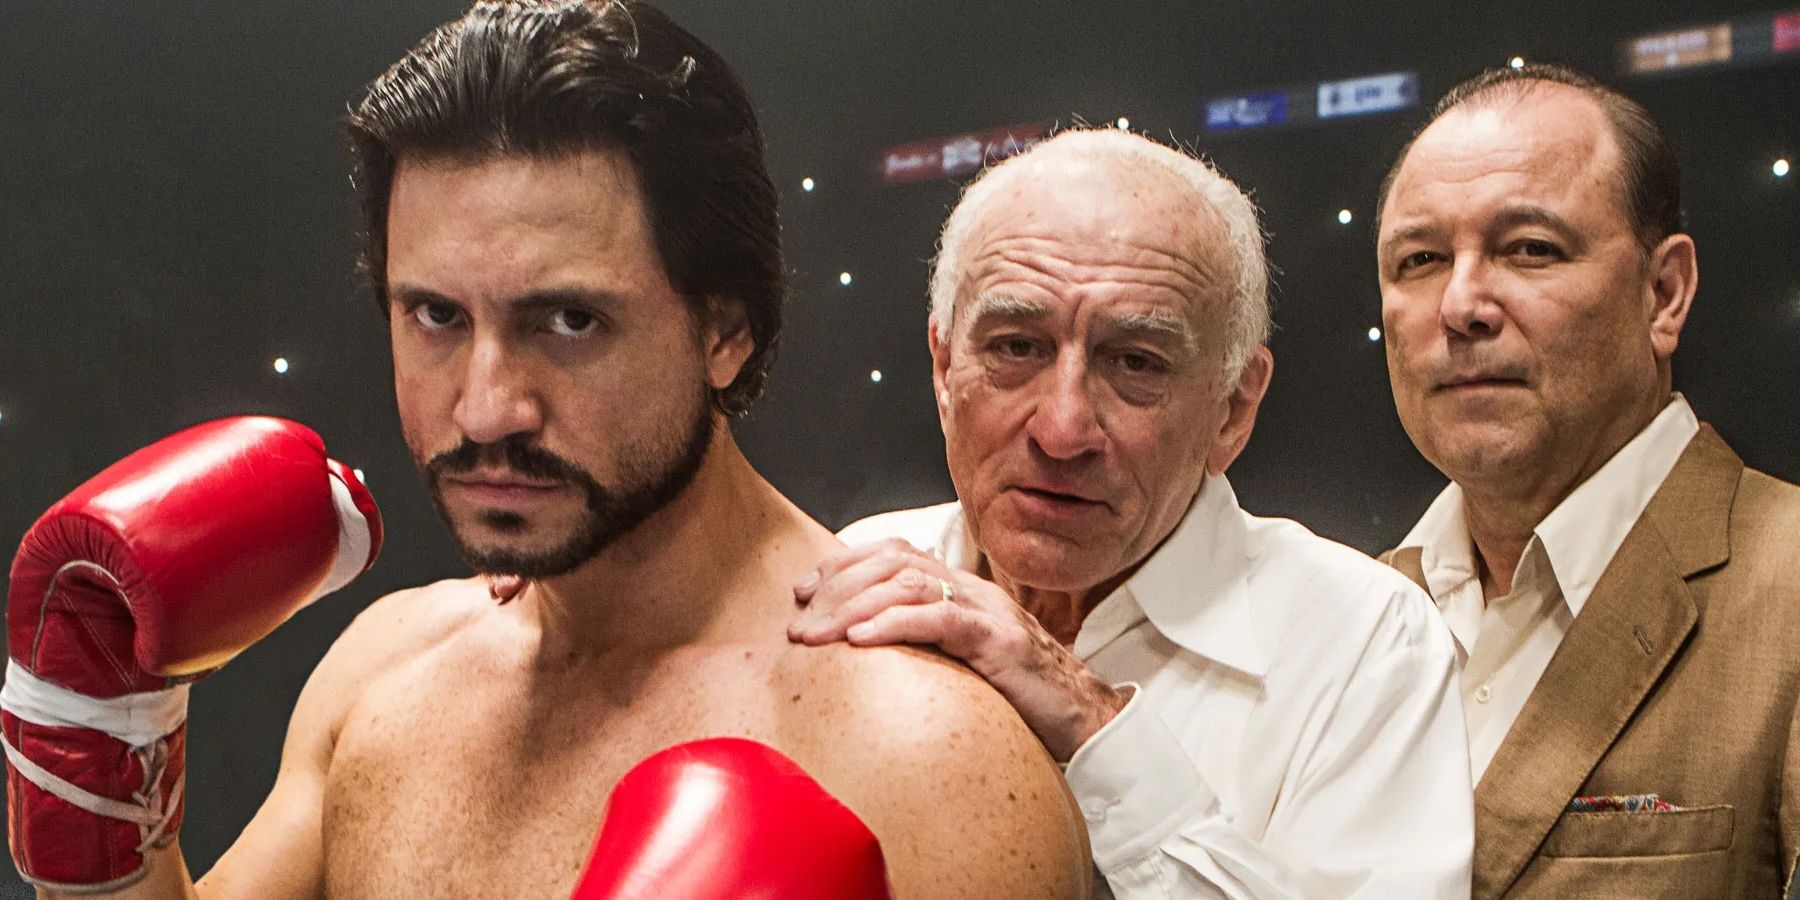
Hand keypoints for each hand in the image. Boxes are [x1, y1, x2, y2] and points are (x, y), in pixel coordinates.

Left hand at [788, 540, 1127, 761]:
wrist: (1084, 722)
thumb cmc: (1016, 699)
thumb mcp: (959, 664)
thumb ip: (920, 648)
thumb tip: (858, 656)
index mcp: (961, 589)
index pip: (894, 552)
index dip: (843, 564)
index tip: (802, 592)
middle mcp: (973, 590)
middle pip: (892, 562)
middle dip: (836, 587)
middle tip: (798, 622)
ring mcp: (989, 612)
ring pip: (909, 585)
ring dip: (852, 606)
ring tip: (815, 635)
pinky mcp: (1001, 642)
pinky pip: (940, 620)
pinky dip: (893, 625)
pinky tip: (859, 640)